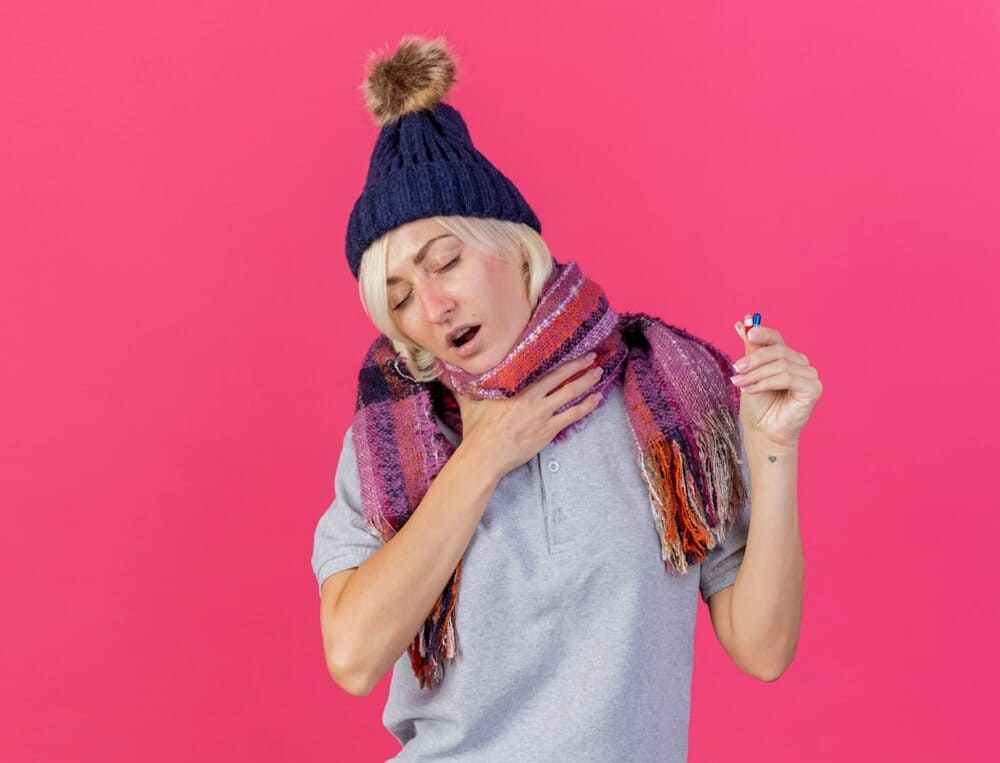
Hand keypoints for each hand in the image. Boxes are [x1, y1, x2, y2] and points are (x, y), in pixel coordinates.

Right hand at [453, 352, 604, 478]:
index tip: (571, 349)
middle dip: (579, 365)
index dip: (559, 359)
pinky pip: (572, 415)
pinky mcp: (548, 431)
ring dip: (586, 382)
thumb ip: (462, 384)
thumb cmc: (477, 430)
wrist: (485, 455)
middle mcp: (533, 398)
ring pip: (570, 393)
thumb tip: (442, 368)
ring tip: (598, 373)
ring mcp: (543, 414)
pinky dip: (586, 406)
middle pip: (561, 377)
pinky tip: (596, 399)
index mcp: (516, 387)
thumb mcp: (469, 401)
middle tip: (592, 356)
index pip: (543, 368)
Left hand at [729, 319, 822, 447]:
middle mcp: (802, 364)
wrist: (762, 431)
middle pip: (777, 351)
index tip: (747, 330)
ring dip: (756, 374)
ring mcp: (810, 376)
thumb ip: (751, 349)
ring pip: (780, 365)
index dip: (762, 332)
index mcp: (788, 358)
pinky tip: (752, 390)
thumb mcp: (750, 372)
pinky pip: (787, 378)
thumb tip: (742, 323)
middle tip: (735, 369)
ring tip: (740, 384)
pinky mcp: (813, 389)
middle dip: (753, 360)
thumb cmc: (758, 404)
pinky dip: (766, 382)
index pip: (777, 338)